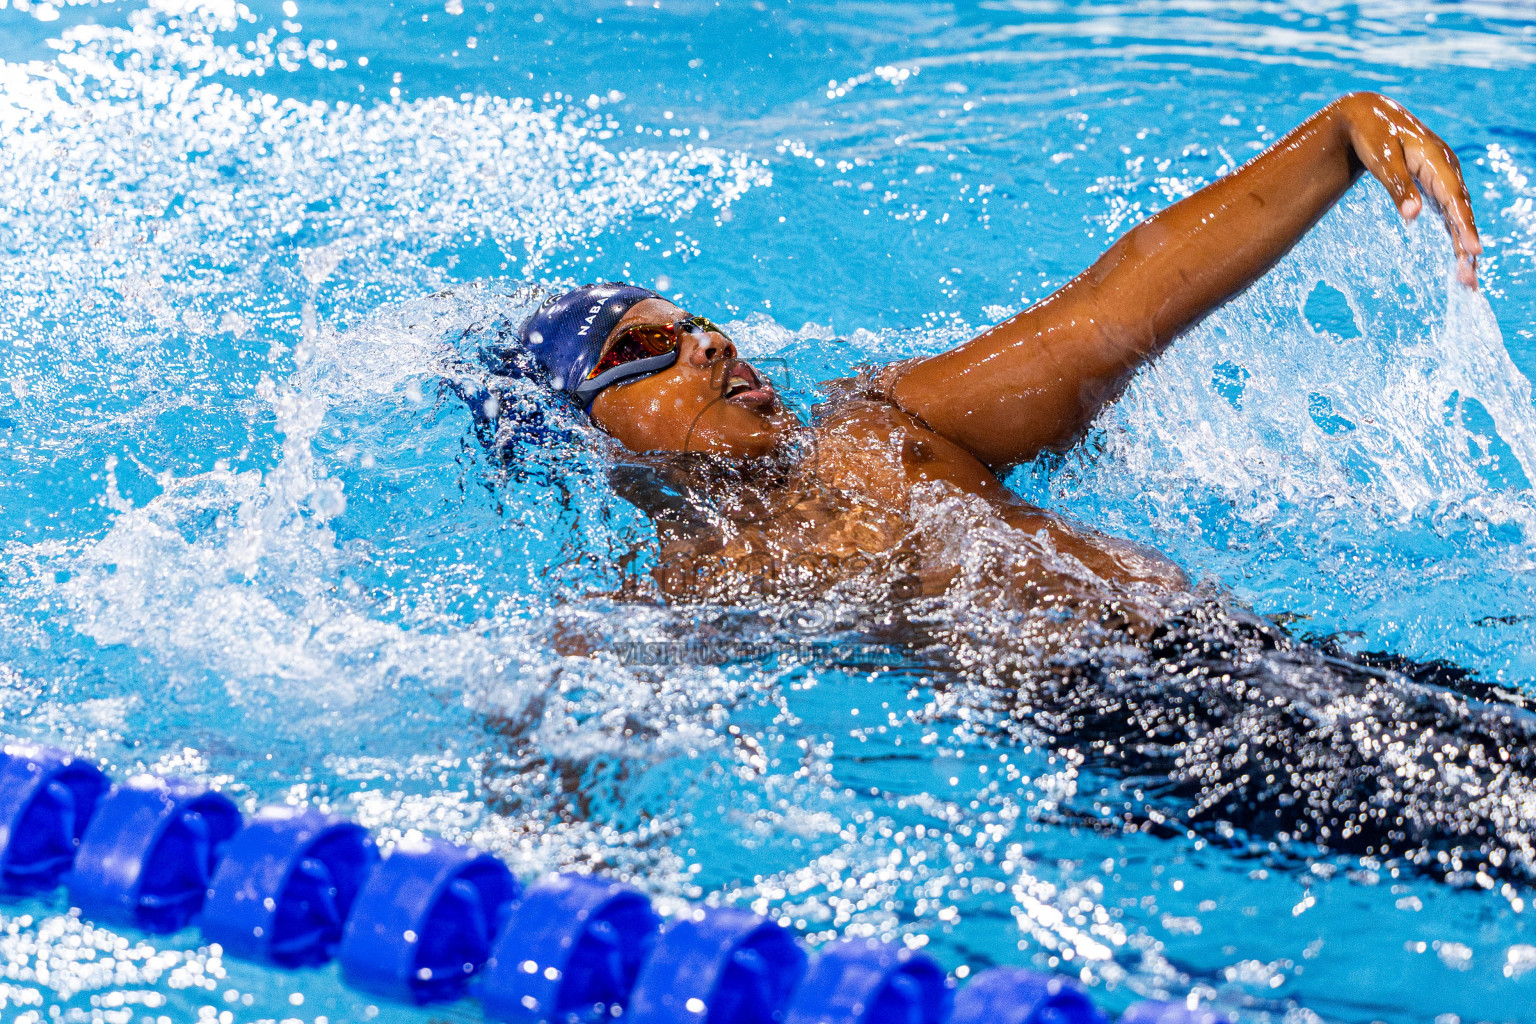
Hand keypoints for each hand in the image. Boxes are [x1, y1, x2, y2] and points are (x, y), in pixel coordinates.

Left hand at [1334, 92, 1482, 286]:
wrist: (1366, 114)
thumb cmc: (1372, 134)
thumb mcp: (1382, 158)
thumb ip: (1398, 186)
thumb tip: (1412, 217)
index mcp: (1436, 159)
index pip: (1454, 198)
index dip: (1464, 225)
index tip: (1472, 251)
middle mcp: (1446, 167)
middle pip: (1460, 211)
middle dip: (1466, 245)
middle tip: (1470, 280)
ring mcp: (1441, 176)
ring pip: (1457, 214)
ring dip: (1463, 244)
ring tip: (1467, 278)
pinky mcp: (1433, 184)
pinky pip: (1448, 212)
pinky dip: (1454, 233)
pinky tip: (1459, 256)